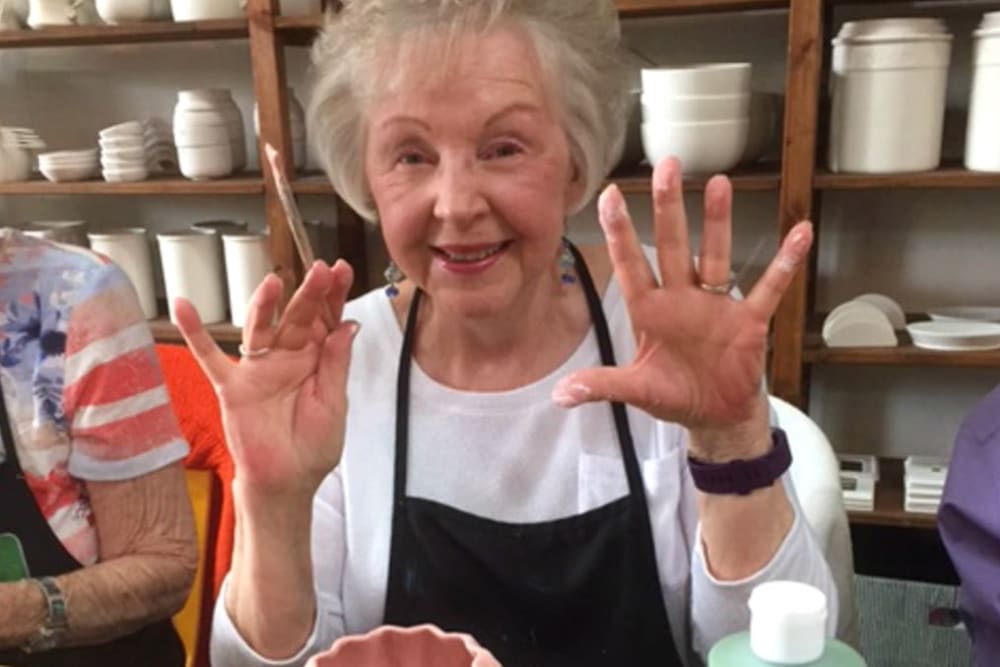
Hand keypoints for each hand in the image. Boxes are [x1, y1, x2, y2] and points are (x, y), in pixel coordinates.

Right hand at [175, 260, 357, 500]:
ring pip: (260, 328)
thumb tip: (349, 324)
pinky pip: (210, 357)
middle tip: (318, 271)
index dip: (333, 295)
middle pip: (297, 318)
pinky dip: (196, 333)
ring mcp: (258, 369)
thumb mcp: (334, 404)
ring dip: (264, 304)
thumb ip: (337, 364)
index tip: (341, 270)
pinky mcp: (232, 386)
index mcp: (317, 360)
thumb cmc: (313, 446)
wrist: (287, 482)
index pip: (326, 319)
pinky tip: (182, 306)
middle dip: (308, 294)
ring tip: (274, 282)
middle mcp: (287, 357)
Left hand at [553, 158, 811, 455]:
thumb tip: (560, 394)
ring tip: (719, 184)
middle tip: (667, 167)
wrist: (716, 417)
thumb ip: (601, 386)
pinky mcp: (749, 321)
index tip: (610, 195)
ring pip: (715, 256)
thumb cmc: (674, 396)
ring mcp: (715, 306)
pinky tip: (799, 233)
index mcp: (649, 311)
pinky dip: (785, 263)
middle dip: (669, 208)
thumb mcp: (636, 390)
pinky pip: (769, 287)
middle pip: (672, 246)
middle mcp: (680, 298)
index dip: (620, 231)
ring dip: (717, 223)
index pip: (631, 264)